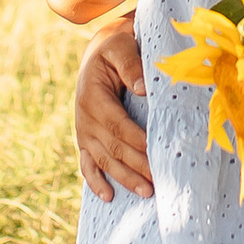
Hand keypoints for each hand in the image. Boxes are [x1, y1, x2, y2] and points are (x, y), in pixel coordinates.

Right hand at [75, 19, 153, 201]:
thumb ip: (130, 65)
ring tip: (146, 193)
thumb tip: (144, 88)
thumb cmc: (116, 47)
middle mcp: (85, 118)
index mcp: (92, 97)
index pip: (117, 125)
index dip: (136, 141)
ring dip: (124, 178)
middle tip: (159, 182)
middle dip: (136, 166)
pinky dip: (96, 181)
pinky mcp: (85, 139)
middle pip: (113, 148)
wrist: (99, 51)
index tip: (156, 153)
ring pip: (104, 160)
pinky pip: (88, 164)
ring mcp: (83, 131)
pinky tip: (108, 196)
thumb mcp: (120, 47)